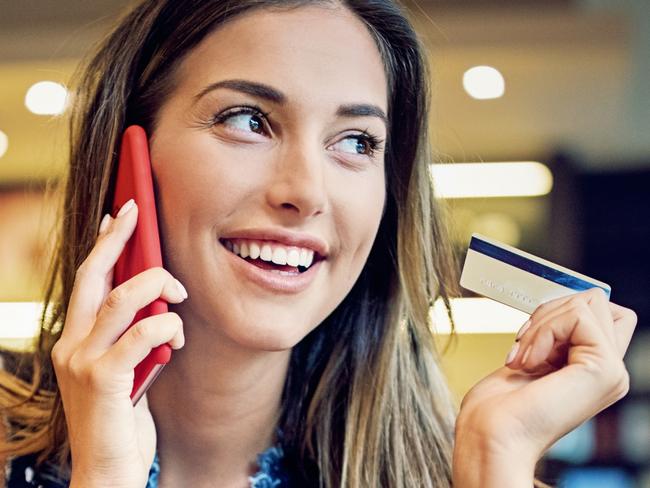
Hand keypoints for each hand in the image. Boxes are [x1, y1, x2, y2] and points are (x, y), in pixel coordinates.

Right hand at [51, 200, 186, 487]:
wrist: (109, 470)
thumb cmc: (123, 419)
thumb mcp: (128, 369)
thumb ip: (134, 335)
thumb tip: (160, 300)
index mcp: (76, 339)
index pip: (86, 282)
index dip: (102, 246)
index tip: (116, 218)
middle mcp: (72, 344)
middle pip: (93, 276)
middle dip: (117, 239)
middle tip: (135, 212)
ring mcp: (82, 360)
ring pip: (121, 298)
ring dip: (158, 287)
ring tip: (181, 295)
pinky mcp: (102, 378)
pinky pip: (142, 333)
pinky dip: (168, 326)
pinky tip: (178, 341)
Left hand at [454, 289, 636, 475]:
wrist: (490, 435)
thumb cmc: (497, 406)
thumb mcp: (532, 358)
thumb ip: (557, 335)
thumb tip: (567, 301)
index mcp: (594, 370)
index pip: (604, 313)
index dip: (565, 310)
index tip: (532, 335)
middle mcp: (611, 372)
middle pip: (596, 301)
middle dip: (551, 312)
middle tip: (525, 348)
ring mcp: (612, 372)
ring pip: (587, 303)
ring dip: (543, 324)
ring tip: (525, 359)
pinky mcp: (604, 369)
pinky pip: (578, 316)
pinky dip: (544, 332)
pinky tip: (530, 363)